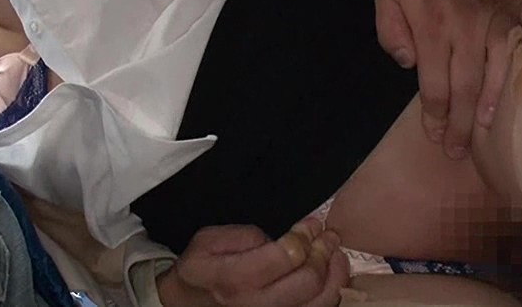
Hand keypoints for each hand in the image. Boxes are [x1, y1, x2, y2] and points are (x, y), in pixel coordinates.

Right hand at [157, 218, 348, 306]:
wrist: (185, 305)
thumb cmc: (199, 269)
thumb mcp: (208, 240)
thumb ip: (245, 236)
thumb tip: (278, 240)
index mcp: (235, 278)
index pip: (285, 256)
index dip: (304, 236)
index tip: (311, 223)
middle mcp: (255, 305)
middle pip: (307, 282)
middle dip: (323, 253)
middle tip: (328, 235)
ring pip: (319, 303)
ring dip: (334, 275)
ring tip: (336, 254)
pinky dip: (331, 293)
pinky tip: (331, 276)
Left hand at [375, 0, 521, 158]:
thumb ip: (388, 31)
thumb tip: (407, 63)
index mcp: (433, 26)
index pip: (434, 84)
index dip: (436, 116)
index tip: (437, 137)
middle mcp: (467, 25)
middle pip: (466, 86)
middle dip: (461, 124)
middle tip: (458, 152)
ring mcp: (498, 11)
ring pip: (501, 65)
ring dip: (495, 98)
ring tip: (488, 127)